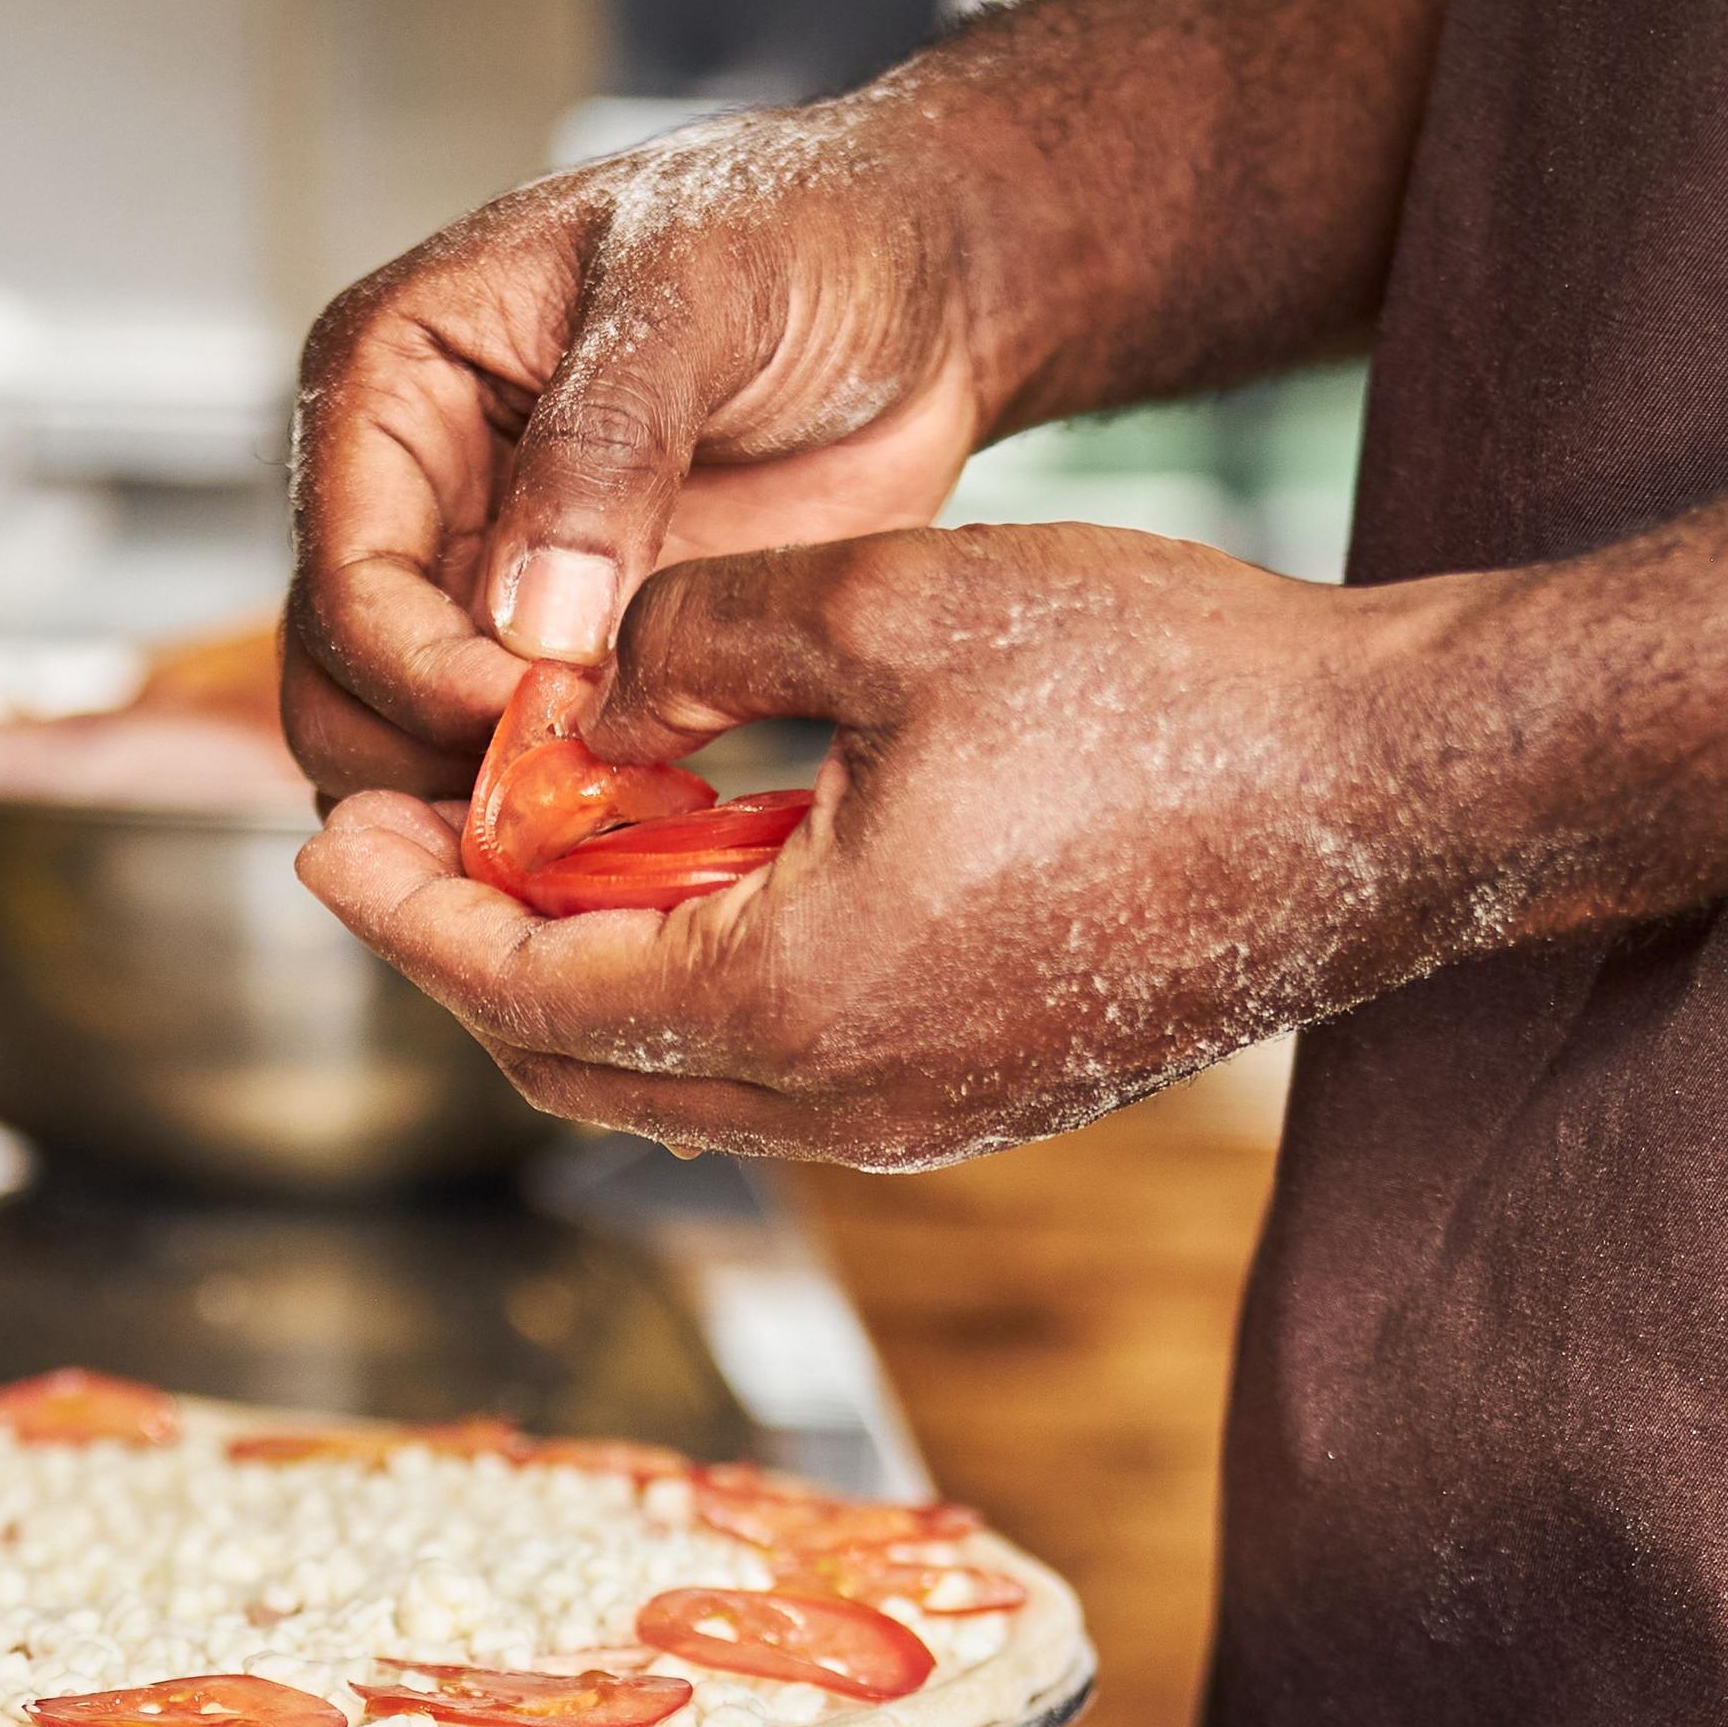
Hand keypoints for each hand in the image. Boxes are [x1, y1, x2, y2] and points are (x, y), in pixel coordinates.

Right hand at [281, 101, 993, 801]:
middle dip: (432, 757)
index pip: (348, 578)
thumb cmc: (807, 233)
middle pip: (339, 684)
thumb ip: (608, 444)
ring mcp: (482, 580)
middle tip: (565, 790)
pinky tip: (638, 804)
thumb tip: (535, 617)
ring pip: (400, 746)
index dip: (426, 672)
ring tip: (607, 805)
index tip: (545, 711)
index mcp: (394, 377)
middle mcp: (412, 489)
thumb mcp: (700, 292)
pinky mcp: (565, 649)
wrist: (927, 290)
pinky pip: (506, 764)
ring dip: (478, 805)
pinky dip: (548, 812)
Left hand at [297, 520, 1480, 1170]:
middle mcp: (844, 1102)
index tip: (329, 832)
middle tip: (403, 843)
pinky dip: (700, 989)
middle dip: (469, 953)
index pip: (521, 980)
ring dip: (584, 974)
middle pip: (574, 1062)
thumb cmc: (1171, 686)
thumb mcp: (896, 604)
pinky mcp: (982, 1100)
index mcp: (797, 997)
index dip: (408, 906)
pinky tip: (692, 876)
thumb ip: (697, 635)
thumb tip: (571, 679)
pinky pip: (784, 1075)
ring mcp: (921, 1122)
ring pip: (676, 1083)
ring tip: (531, 849)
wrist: (1399, 794)